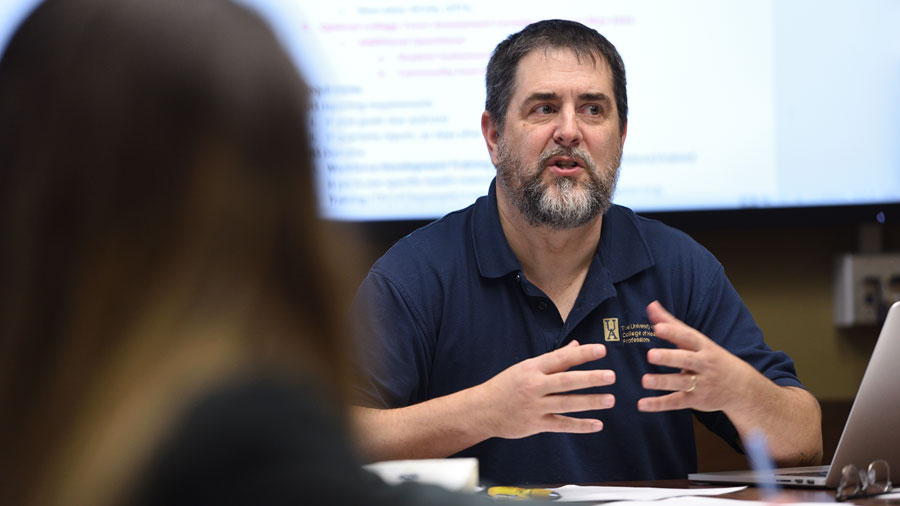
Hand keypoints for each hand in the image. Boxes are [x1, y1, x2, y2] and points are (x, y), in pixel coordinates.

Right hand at [476, 340, 615, 438]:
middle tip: (611, 376)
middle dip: (590, 378)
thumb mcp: (527, 367)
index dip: (582, 353)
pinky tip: (597, 424)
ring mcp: (535, 406)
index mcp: (532, 368)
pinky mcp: (536, 424)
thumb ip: (554, 359)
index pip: (561, 358)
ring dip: (590, 402)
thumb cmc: (506, 385)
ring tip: (610, 399)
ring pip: (566, 403)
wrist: (482, 410)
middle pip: (566, 381)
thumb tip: (576, 345)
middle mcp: (534, 386)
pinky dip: (580, 425)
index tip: (601, 350)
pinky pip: (561, 424)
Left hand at [637, 301, 761, 412]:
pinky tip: (642, 404)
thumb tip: (651, 305)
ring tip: (645, 380)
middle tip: (650, 355)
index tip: (658, 327)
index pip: (688, 337)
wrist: (743, 389)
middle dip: (669, 357)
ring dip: (662, 382)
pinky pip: (675, 402)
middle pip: (686, 360)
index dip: (673, 332)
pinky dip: (658, 404)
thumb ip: (672, 324)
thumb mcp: (697, 340)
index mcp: (703, 347)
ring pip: (681, 382)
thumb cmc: (712, 358)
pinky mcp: (694, 401)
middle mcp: (703, 365)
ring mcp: (700, 384)